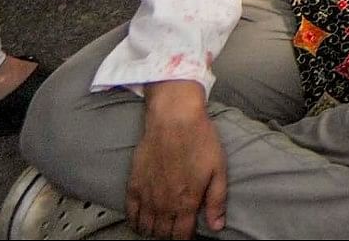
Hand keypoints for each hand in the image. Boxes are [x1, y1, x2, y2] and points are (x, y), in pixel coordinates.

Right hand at [125, 81, 226, 239]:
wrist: (174, 119)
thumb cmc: (200, 141)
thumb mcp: (218, 170)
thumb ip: (216, 201)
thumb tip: (217, 226)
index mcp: (186, 203)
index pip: (181, 235)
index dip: (185, 238)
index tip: (188, 234)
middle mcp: (164, 204)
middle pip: (162, 233)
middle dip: (169, 234)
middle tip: (175, 228)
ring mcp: (146, 196)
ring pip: (146, 227)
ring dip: (153, 230)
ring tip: (160, 226)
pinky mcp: (133, 185)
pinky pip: (130, 213)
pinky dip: (135, 221)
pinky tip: (140, 221)